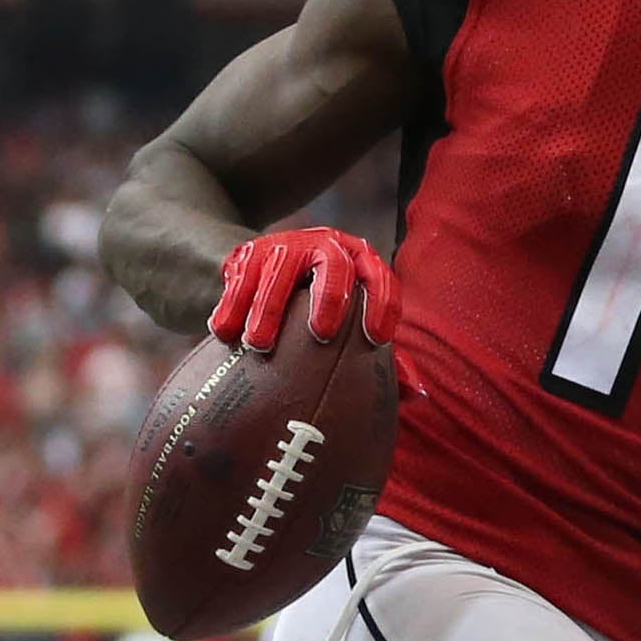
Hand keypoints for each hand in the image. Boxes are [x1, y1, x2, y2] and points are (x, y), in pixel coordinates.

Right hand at [209, 227, 398, 351]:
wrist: (272, 262)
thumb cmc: (325, 307)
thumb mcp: (352, 322)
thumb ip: (385, 356)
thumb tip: (417, 394)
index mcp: (359, 261)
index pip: (380, 277)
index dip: (382, 304)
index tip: (377, 339)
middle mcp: (325, 246)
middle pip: (333, 264)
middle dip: (329, 297)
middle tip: (320, 334)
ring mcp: (285, 245)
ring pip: (279, 270)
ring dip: (267, 308)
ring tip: (258, 345)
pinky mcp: (249, 250)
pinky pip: (240, 275)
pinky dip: (231, 304)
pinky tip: (223, 331)